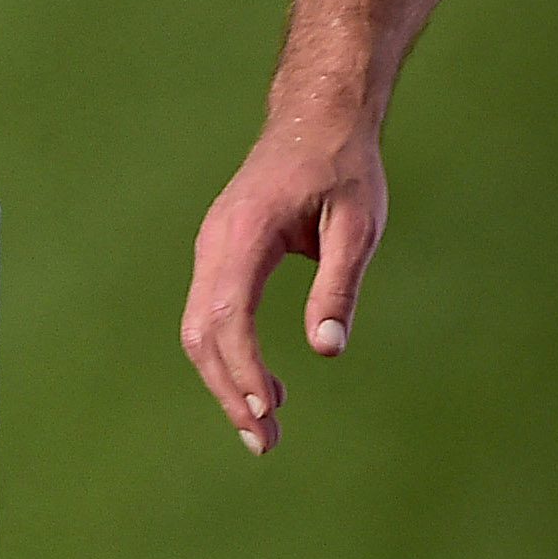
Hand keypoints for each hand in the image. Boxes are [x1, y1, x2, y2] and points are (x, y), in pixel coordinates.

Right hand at [179, 94, 387, 457]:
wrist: (317, 115)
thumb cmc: (342, 166)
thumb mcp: (357, 226)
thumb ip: (339, 286)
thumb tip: (327, 350)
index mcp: (246, 232)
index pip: (229, 314)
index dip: (243, 368)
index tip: (269, 410)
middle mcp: (216, 242)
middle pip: (202, 332)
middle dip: (229, 392)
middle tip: (267, 443)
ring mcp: (212, 247)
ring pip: (200, 328)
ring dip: (228, 382)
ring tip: (269, 426)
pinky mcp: (220, 255)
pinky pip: (212, 314)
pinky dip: (231, 357)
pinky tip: (267, 387)